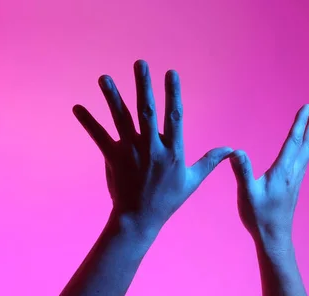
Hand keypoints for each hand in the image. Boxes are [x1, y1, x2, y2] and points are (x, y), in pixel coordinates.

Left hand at [73, 60, 232, 232]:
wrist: (139, 219)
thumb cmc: (168, 200)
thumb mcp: (192, 180)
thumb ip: (210, 161)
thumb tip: (231, 149)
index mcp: (172, 152)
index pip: (174, 117)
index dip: (173, 94)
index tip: (171, 72)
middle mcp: (151, 149)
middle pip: (146, 111)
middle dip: (143, 86)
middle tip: (140, 63)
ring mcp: (131, 153)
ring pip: (121, 120)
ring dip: (112, 97)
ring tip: (104, 78)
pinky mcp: (113, 159)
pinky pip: (99, 136)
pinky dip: (88, 122)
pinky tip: (78, 107)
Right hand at [229, 104, 308, 246]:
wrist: (274, 237)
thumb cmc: (259, 217)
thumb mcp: (247, 193)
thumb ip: (243, 171)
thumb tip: (236, 151)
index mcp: (283, 172)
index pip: (293, 141)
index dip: (300, 123)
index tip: (308, 106)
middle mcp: (293, 173)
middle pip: (306, 143)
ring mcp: (295, 179)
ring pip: (308, 151)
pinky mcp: (294, 185)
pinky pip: (305, 160)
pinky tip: (308, 148)